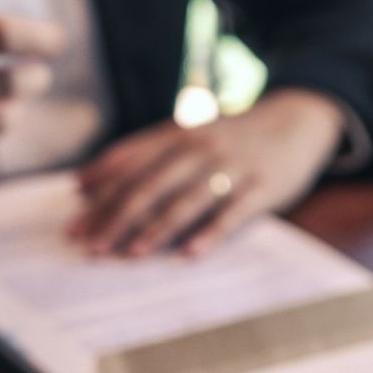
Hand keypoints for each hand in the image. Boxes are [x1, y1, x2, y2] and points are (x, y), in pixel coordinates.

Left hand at [69, 88, 346, 256]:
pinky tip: (191, 253)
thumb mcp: (189, 135)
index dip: (100, 191)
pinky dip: (211, 232)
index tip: (74, 219)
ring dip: (156, 228)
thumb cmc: (233, 137)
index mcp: (178, 134)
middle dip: (118, 216)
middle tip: (92, 244)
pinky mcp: (262, 186)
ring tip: (131, 253)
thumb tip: (87, 184)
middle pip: (151, 184)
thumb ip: (143, 155)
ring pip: (187, 199)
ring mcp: (232, 166)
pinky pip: (233, 212)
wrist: (299, 118)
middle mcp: (200, 147)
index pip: (131, 162)